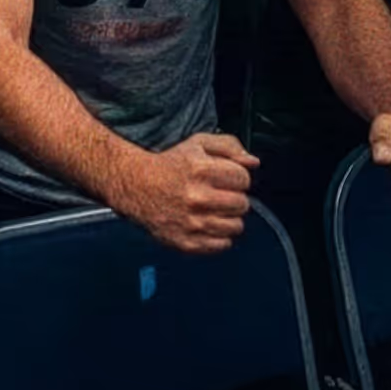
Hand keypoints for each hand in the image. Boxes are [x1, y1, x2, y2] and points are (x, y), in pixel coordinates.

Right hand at [119, 132, 258, 254]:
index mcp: (201, 170)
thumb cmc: (171, 164)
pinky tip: (206, 223)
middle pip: (243, 204)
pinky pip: (223, 245)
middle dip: (234, 197)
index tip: (226, 177)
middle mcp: (198, 198)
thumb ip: (229, 146)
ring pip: (236, 227)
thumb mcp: (197, 144)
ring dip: (228, 217)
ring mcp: (193, 223)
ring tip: (213, 209)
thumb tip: (253, 162)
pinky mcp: (187, 243)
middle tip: (219, 194)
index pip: (244, 179)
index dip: (237, 177)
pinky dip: (219, 236)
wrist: (137, 186)